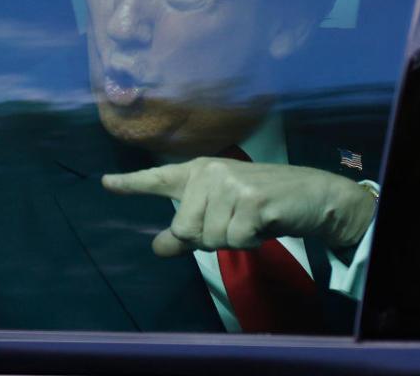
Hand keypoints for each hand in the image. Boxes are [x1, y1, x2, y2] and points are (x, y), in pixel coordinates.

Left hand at [102, 158, 375, 256]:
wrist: (313, 195)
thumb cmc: (265, 205)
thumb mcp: (223, 215)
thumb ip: (188, 231)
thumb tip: (157, 247)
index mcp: (199, 172)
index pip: (159, 178)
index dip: (131, 183)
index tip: (106, 183)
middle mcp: (209, 172)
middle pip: (184, 229)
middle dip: (209, 238)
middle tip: (236, 222)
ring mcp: (229, 183)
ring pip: (208, 238)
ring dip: (233, 240)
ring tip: (252, 221)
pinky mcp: (250, 200)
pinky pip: (234, 241)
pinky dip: (250, 242)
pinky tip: (264, 224)